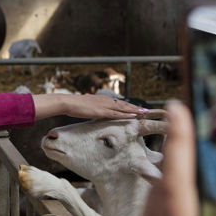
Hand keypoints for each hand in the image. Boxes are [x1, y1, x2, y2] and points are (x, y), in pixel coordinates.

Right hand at [32, 94, 146, 120]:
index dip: (129, 106)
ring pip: (124, 108)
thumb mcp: (87, 107)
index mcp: (103, 100)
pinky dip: (127, 114)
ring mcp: (105, 106)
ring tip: (145, 112)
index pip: (119, 103)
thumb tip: (96, 113)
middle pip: (124, 104)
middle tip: (147, 110)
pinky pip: (117, 113)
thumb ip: (94, 109)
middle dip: (136, 108)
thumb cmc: (75, 106)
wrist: (68, 102)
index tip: (137, 108)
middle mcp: (106, 101)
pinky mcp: (102, 111)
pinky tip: (134, 115)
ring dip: (135, 110)